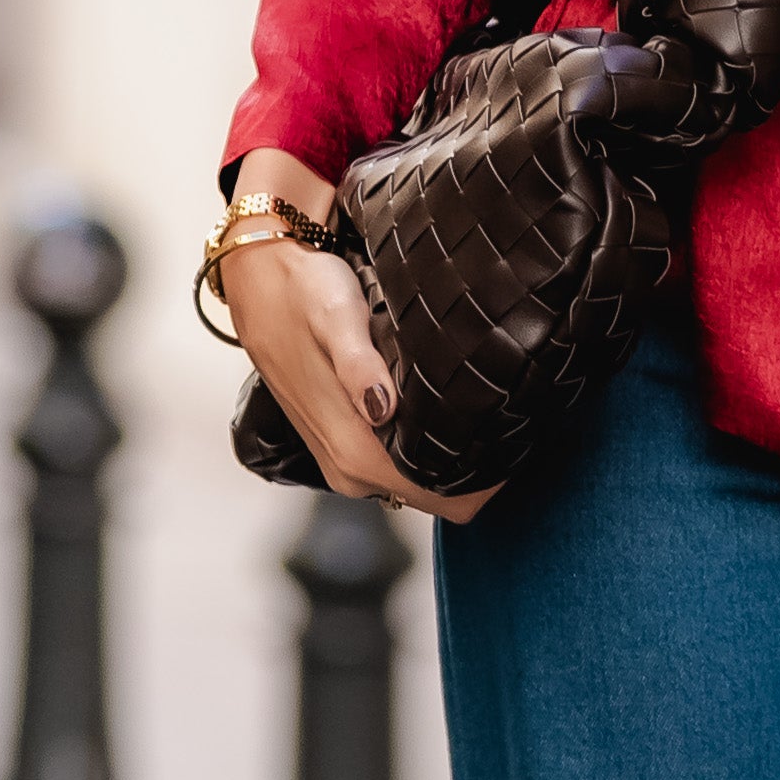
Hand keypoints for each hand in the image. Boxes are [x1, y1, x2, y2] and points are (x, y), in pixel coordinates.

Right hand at [219, 163, 497, 521]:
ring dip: (451, 459)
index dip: (489, 482)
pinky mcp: (341, 447)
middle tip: (509, 417)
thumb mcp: (337, 319)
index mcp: (357, 452)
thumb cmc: (306, 291)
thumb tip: (382, 408)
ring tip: (480, 409)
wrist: (260, 279)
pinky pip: (399, 468)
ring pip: (419, 485)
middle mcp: (349, 472)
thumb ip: (359, 366)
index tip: (520, 442)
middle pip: (437, 498)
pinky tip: (441, 410)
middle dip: (476, 471)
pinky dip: (425, 449)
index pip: (446, 500)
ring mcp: (343, 465)